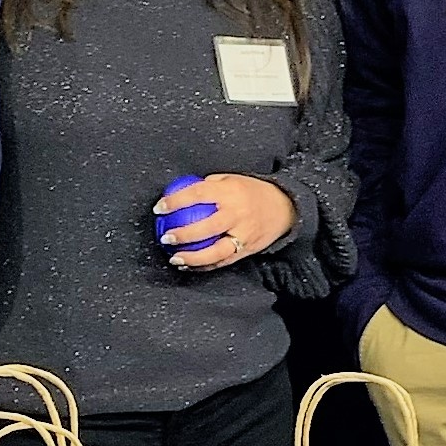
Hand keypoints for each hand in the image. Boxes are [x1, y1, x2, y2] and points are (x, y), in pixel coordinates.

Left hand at [156, 174, 297, 271]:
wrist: (285, 207)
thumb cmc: (252, 191)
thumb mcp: (232, 179)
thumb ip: (209, 185)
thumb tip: (181, 192)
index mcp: (230, 192)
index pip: (198, 194)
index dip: (176, 201)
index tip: (159, 208)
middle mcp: (237, 214)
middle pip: (205, 227)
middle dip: (182, 234)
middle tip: (164, 237)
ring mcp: (243, 234)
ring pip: (215, 251)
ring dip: (193, 257)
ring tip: (175, 258)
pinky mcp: (247, 250)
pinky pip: (223, 261)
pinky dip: (205, 265)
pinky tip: (190, 266)